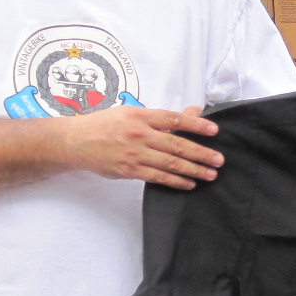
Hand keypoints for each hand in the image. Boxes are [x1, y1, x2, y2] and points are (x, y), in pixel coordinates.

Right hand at [58, 106, 222, 189]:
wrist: (76, 141)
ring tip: (210, 174)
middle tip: (219, 160)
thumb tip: (193, 111)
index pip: (174, 119)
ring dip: (193, 170)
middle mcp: (139, 134)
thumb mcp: (132, 113)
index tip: (214, 131)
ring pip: (170, 163)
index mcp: (141, 116)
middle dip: (201, 153)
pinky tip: (189, 184)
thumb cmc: (106, 124)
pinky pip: (157, 177)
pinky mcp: (129, 170)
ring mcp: (134, 153)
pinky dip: (175, 181)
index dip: (196, 125)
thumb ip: (162, 116)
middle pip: (176, 145)